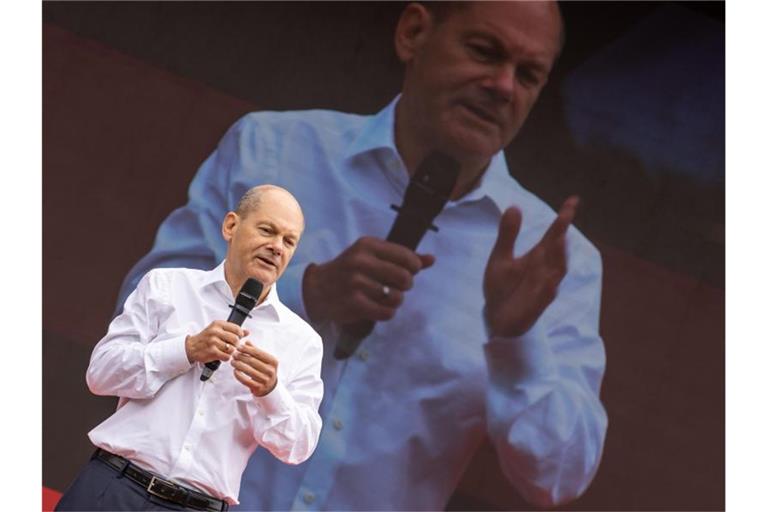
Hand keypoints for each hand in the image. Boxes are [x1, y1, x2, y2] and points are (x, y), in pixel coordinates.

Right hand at [185, 320, 247, 363]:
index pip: (236, 328)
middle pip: (235, 339)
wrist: (191, 346)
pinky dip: (226, 357)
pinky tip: (222, 355)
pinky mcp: (211, 352)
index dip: (240, 335)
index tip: (238, 338)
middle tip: (233, 346)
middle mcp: (215, 331)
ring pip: (231, 349)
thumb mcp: (218, 330)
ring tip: (226, 351)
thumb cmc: (206, 338)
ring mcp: (213, 342)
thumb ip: (233, 330)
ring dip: (231, 352)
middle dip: (236, 344)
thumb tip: (247, 332)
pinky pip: (226, 356)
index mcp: (218, 324)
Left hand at [232, 340, 277, 396]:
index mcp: (273, 361)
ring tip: (232, 362)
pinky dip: (239, 375)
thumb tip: (247, 342)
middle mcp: (270, 371)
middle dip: (241, 357)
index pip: (258, 353)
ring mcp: (265, 380)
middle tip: (234, 354)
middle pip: (252, 361)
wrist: (269, 387)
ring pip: (248, 371)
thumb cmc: (265, 369)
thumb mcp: (264, 360)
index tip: (239, 347)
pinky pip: (246, 380)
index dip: (247, 349)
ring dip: (238, 365)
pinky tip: (235, 371)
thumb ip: (256, 350)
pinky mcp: (258, 388)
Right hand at [303, 236, 434, 323]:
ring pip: (397, 298)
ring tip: (386, 299)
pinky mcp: (353, 303)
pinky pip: (386, 312)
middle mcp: (360, 261)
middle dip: (405, 286)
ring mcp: (355, 282)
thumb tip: (432, 259)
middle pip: (405, 278)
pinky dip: (387, 313)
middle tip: (396, 288)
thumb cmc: (350, 270)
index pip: (407, 257)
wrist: (316, 288)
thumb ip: (402, 257)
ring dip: (395, 301)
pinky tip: (379, 308)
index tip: (406, 273)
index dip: (413, 268)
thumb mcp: (372, 256)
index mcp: (367, 245)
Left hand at [483, 196, 578, 336]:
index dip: (564, 218)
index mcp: (537, 256)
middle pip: (558, 250)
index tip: (573, 200)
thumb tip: (514, 206)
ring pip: (556, 272)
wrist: (496, 316)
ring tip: (559, 239)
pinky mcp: (536, 305)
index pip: (554, 234)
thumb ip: (508, 234)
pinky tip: (550, 280)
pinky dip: (548, 287)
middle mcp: (545, 270)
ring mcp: (543, 287)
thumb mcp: (501, 257)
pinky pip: (545, 296)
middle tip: (565, 216)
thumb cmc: (502, 286)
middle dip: (562, 234)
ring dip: (558, 257)